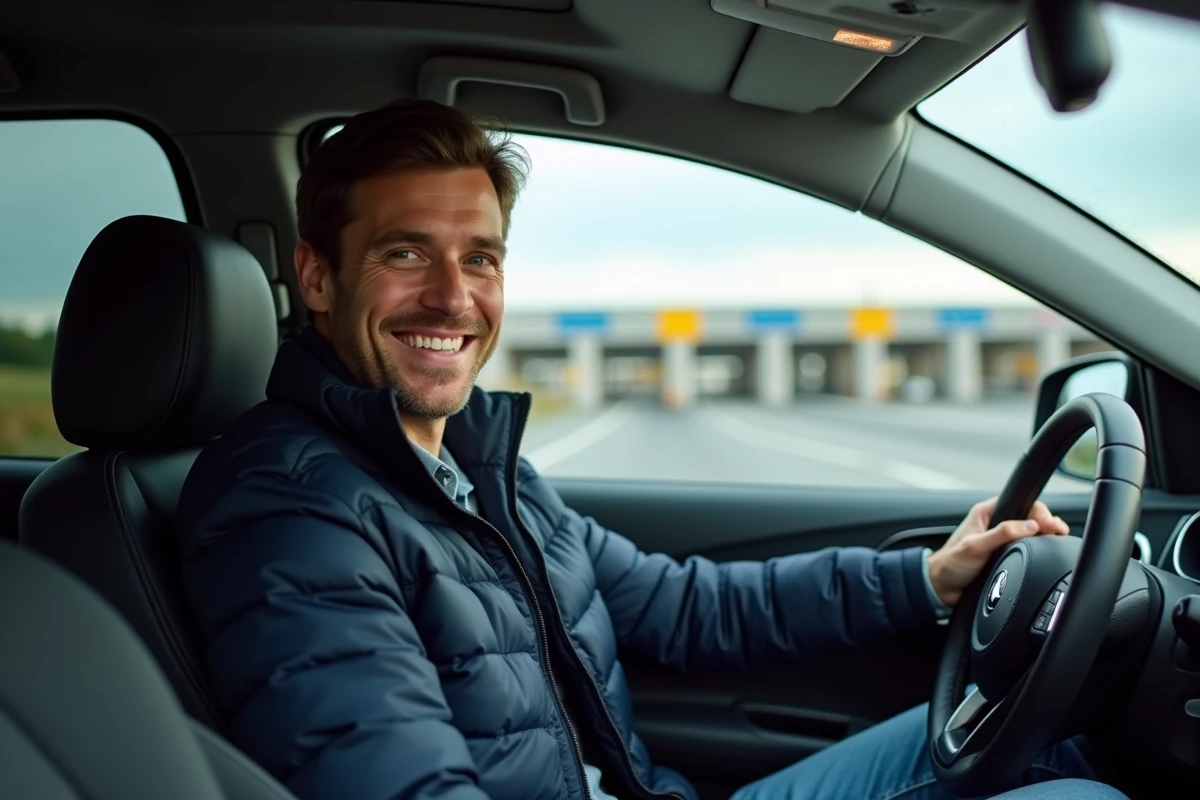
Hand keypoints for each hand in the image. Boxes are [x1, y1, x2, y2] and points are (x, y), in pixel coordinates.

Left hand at [927, 497, 1069, 606]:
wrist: (941, 588)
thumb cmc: (950, 564)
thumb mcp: (975, 546)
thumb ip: (1001, 534)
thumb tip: (1029, 526)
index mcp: (986, 513)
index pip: (1019, 503)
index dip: (1038, 511)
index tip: (1049, 523)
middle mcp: (994, 523)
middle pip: (1028, 517)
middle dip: (1046, 523)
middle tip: (1059, 532)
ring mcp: (1000, 539)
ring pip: (1028, 533)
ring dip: (1043, 536)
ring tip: (1058, 539)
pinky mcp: (1003, 554)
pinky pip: (1025, 548)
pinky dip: (1037, 549)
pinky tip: (1045, 552)